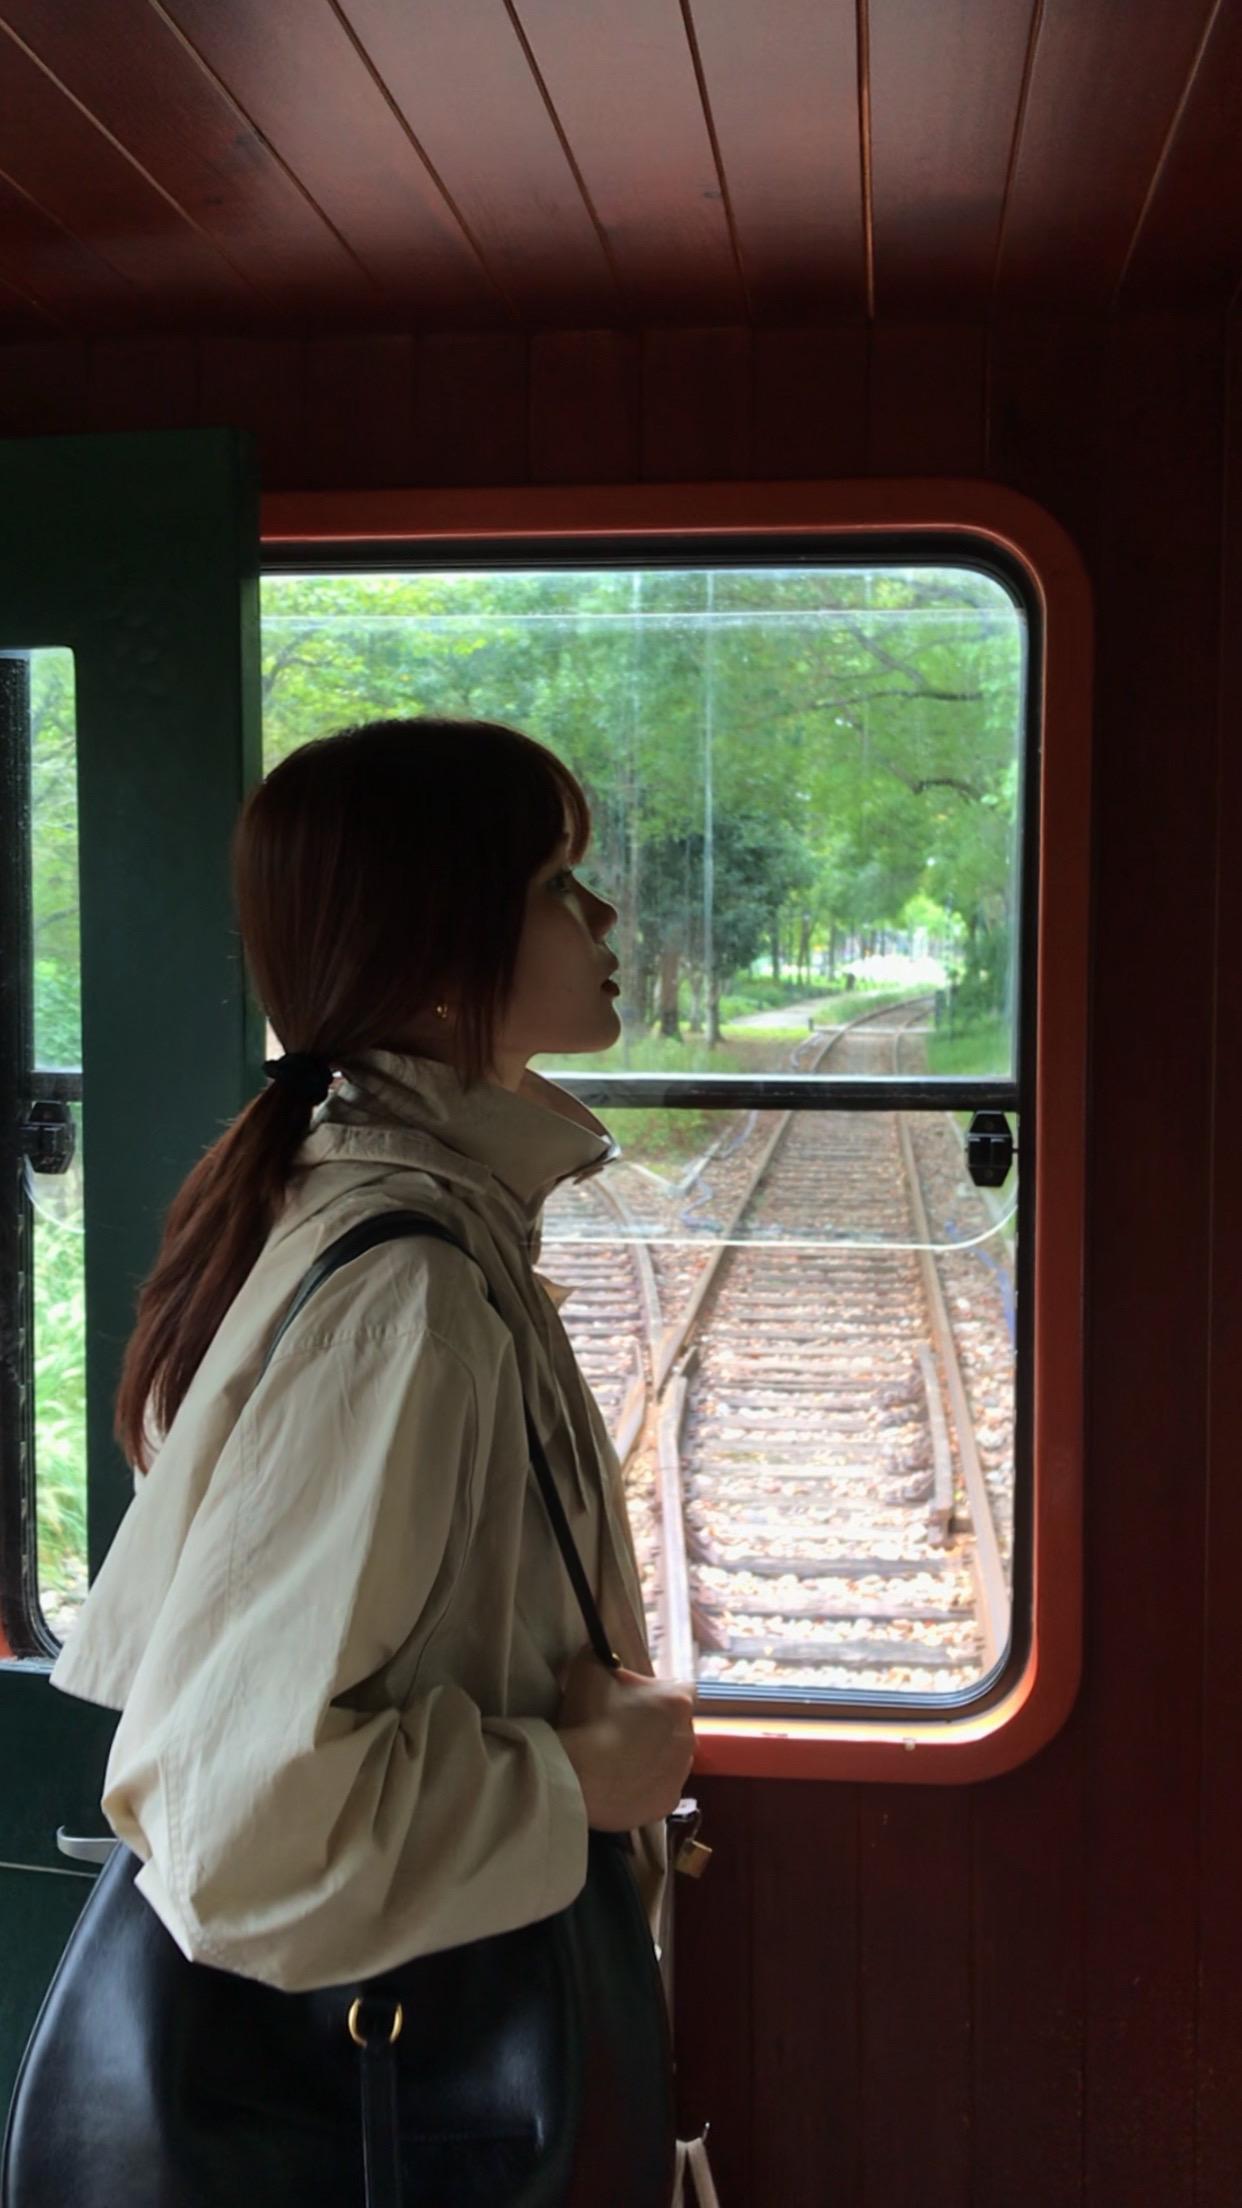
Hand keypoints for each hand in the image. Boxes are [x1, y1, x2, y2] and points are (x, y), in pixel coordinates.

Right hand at [553, 1642, 695, 1830]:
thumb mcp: (588, 1670)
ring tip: (618, 1760)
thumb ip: (600, 1655)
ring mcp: (680, 1774)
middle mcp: (688, 1737)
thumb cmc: (589, 1718)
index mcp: (677, 1701)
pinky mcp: (668, 1803)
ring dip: (652, 1756)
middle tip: (619, 1729)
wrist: (581, 1776)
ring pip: (671, 1759)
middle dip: (655, 1725)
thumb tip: (600, 1651)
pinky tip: (620, 1784)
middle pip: (675, 1725)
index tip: (633, 1700)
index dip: (656, 1692)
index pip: (679, 1687)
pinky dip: (645, 1786)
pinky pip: (659, 1789)